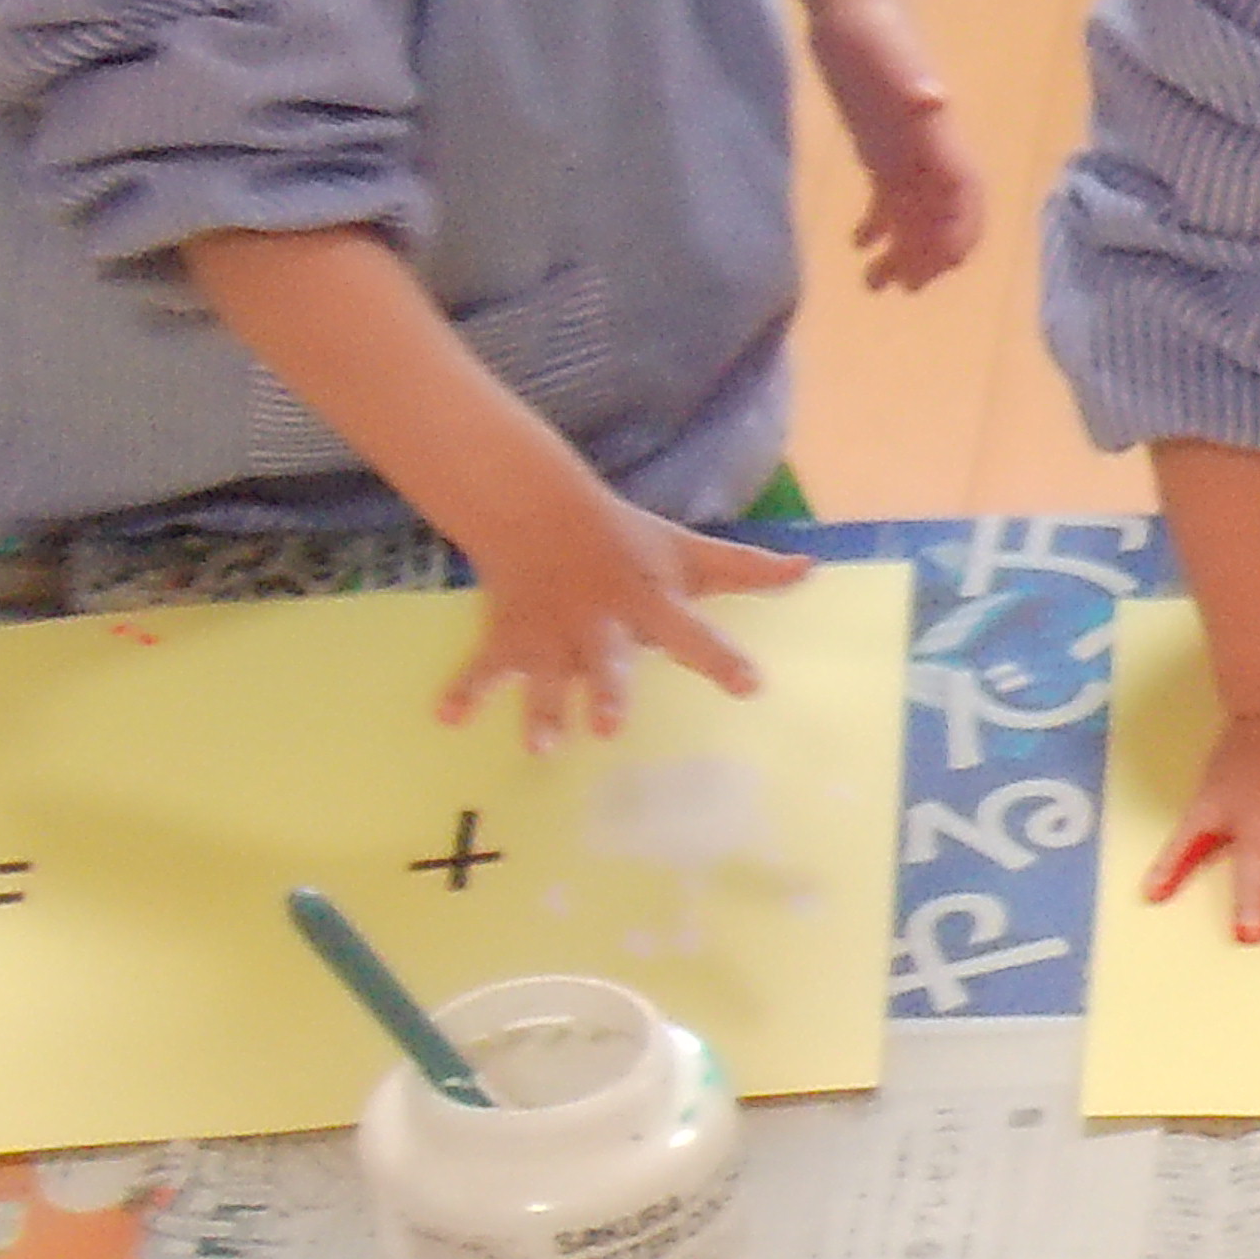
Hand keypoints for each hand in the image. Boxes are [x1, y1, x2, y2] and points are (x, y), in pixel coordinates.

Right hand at [439, 478, 809, 746]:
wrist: (540, 511)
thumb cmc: (628, 543)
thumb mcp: (688, 553)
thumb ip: (747, 569)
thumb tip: (812, 569)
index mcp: (649, 603)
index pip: (693, 632)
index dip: (722, 658)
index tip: (752, 686)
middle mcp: (600, 623)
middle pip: (607, 660)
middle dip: (608, 691)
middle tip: (612, 725)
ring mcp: (551, 634)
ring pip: (546, 675)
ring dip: (542, 709)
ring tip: (541, 747)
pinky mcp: (510, 639)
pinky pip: (483, 667)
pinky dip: (464, 692)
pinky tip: (447, 719)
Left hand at [814, 0, 986, 290]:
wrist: (854, 4)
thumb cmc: (871, 31)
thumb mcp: (889, 57)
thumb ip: (912, 81)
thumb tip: (934, 99)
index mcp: (940, 136)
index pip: (965, 195)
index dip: (961, 231)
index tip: (945, 267)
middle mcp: (929, 151)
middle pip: (942, 214)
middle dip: (931, 254)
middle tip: (903, 288)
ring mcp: (905, 150)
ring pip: (915, 214)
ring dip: (904, 251)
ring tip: (875, 284)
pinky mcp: (880, 145)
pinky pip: (887, 197)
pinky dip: (877, 225)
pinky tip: (857, 245)